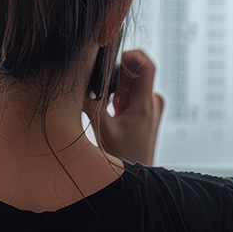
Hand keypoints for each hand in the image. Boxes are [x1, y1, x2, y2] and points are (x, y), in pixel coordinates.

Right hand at [84, 50, 163, 165]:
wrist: (138, 176)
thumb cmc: (126, 157)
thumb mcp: (104, 130)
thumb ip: (91, 104)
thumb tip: (79, 85)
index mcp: (145, 104)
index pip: (146, 65)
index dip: (131, 55)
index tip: (114, 57)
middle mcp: (153, 102)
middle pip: (137, 71)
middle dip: (118, 75)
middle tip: (105, 89)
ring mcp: (151, 106)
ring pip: (133, 82)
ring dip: (118, 87)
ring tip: (109, 106)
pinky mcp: (147, 110)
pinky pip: (132, 92)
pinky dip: (120, 96)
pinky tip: (113, 111)